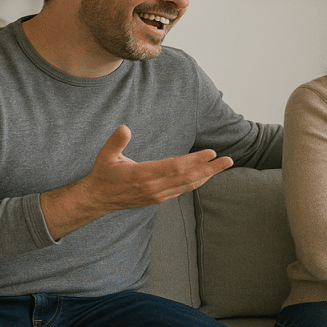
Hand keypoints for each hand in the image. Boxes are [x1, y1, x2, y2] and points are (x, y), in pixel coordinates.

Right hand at [40, 125, 233, 238]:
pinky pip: (182, 190)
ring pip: (187, 186)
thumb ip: (116, 141)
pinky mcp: (158, 198)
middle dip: (210, 169)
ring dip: (207, 175)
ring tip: (222, 166)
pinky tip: (205, 175)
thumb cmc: (103, 174)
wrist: (98, 199)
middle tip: (228, 160)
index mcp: (143, 175)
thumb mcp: (105, 156)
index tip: (211, 153)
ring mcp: (157, 195)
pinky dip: (196, 182)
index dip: (195, 160)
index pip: (175, 167)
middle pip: (188, 178)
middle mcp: (154, 187)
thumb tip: (124, 128)